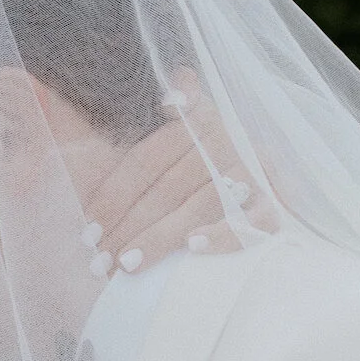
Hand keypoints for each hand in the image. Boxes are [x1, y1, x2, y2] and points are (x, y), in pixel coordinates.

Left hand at [79, 85, 274, 276]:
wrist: (245, 168)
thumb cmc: (183, 157)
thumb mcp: (162, 123)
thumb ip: (156, 106)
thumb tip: (172, 96)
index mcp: (195, 119)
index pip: (146, 160)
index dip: (114, 194)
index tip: (88, 229)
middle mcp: (226, 142)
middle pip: (168, 188)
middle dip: (129, 226)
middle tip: (100, 259)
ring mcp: (251, 174)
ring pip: (200, 206)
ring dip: (161, 237)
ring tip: (128, 264)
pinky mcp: (271, 203)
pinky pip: (253, 222)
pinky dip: (225, 235)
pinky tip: (193, 247)